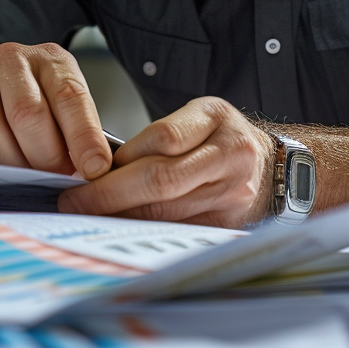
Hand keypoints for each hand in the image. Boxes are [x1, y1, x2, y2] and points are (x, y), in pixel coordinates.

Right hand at [0, 42, 110, 178]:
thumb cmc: (37, 110)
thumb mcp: (65, 114)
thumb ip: (80, 137)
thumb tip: (95, 171)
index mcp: (52, 60)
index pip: (70, 97)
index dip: (83, 138)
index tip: (92, 170)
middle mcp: (13, 57)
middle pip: (27, 114)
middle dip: (43, 156)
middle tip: (51, 176)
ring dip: (6, 162)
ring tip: (20, 173)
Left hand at [57, 97, 273, 227]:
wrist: (275, 169)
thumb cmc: (223, 138)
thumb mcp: (199, 117)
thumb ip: (160, 135)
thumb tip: (104, 164)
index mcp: (216, 118)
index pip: (163, 138)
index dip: (121, 157)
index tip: (86, 170)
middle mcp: (229, 155)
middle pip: (162, 179)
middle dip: (110, 194)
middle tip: (73, 202)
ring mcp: (232, 193)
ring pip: (167, 211)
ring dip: (121, 216)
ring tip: (87, 216)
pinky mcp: (228, 224)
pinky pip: (178, 230)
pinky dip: (145, 231)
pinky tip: (120, 229)